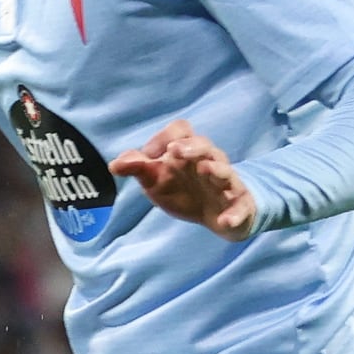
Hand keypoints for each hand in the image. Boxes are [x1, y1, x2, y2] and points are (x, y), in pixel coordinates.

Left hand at [111, 119, 256, 238]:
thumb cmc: (183, 190)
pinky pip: (240, 207)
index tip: (148, 155)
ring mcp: (226, 183)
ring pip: (225, 172)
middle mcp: (209, 162)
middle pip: (204, 146)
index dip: (164, 137)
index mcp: (187, 152)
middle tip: (175, 152)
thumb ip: (136, 168)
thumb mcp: (155, 179)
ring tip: (205, 170)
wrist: (215, 216)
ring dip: (216, 170)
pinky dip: (234, 214)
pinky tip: (224, 221)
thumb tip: (113, 165)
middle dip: (191, 147)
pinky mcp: (239, 205)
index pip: (181, 131)